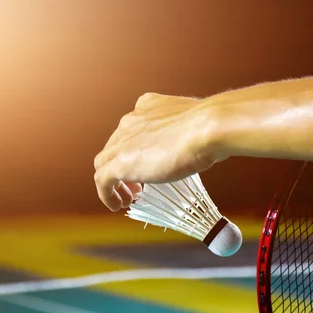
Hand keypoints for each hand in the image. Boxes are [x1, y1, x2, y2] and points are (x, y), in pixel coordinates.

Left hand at [94, 93, 222, 210]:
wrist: (207, 129)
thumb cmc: (210, 128)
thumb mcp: (196, 127)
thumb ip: (188, 134)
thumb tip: (200, 149)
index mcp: (147, 107)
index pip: (131, 130)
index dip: (135, 149)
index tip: (148, 164)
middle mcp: (131, 120)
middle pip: (115, 146)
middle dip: (124, 166)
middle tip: (138, 186)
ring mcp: (122, 141)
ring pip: (104, 163)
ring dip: (114, 182)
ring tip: (128, 198)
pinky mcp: (119, 162)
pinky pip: (102, 181)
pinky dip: (107, 195)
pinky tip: (118, 205)